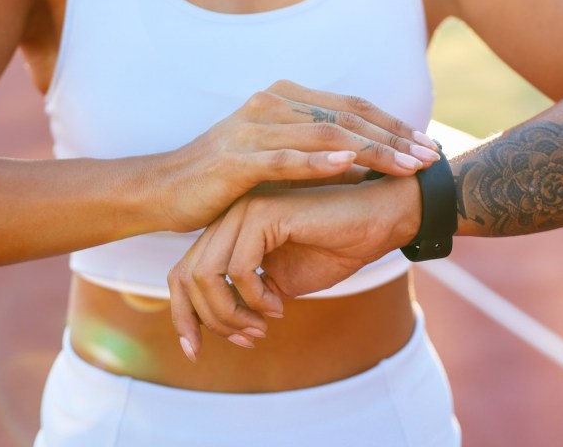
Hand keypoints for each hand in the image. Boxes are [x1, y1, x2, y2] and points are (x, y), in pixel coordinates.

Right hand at [157, 79, 439, 232]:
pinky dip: (320, 161)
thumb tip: (368, 167)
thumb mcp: (277, 162)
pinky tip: (351, 165)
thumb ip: (316, 157)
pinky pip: (285, 158)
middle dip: (393, 138)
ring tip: (406, 165)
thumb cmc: (222, 180)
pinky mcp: (236, 158)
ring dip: (372, 150)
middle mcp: (271, 104)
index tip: (427, 144)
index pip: (350, 107)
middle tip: (430, 157)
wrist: (161, 190)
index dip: (392, 125)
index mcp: (284, 100)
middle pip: (346, 118)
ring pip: (324, 135)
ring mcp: (252, 128)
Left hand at [167, 177, 420, 359]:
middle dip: (209, 321)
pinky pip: (239, 269)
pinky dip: (255, 298)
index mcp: (230, 231)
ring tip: (262, 328)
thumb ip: (247, 298)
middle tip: (247, 340)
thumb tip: (220, 325)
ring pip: (207, 276)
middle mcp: (229, 217)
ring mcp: (243, 211)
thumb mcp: (281, 283)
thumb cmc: (336, 247)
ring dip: (232, 314)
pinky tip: (279, 305)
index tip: (195, 351)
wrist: (378, 220)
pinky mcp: (262, 213)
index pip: (184, 275)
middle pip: (186, 277)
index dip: (185, 316)